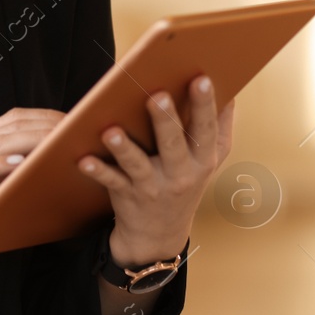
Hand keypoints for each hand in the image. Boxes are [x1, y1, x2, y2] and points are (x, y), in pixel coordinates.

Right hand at [0, 106, 64, 277]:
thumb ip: (0, 180)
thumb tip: (36, 174)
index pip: (12, 121)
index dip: (44, 116)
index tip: (73, 120)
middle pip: (12, 124)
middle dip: (49, 122)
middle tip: (80, 126)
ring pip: (1, 141)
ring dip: (35, 137)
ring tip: (63, 139)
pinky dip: (2, 162)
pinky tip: (24, 162)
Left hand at [75, 74, 234, 268]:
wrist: (161, 234)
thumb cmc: (186, 183)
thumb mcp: (209, 161)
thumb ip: (219, 127)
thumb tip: (230, 92)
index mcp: (202, 160)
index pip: (206, 130)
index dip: (205, 106)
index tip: (202, 79)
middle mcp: (179, 175)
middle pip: (172, 145)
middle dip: (166, 121)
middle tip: (158, 95)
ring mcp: (152, 187)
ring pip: (137, 165)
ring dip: (124, 149)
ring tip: (112, 131)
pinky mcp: (127, 195)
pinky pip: (111, 182)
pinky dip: (98, 172)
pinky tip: (84, 160)